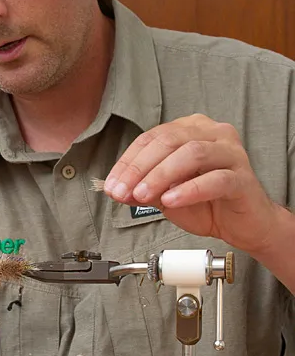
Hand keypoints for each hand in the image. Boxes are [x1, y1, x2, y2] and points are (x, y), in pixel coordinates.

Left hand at [104, 114, 277, 254]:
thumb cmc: (207, 203)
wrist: (242, 226)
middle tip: (123, 191)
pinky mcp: (243, 177)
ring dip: (161, 175)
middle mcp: (213, 134)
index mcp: (191, 129)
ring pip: (192, 153)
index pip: (152, 138)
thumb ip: (143, 187)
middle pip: (170, 140)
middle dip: (140, 168)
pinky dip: (189, 189)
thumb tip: (117, 189)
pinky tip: (172, 201)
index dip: (128, 161)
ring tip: (143, 195)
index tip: (112, 184)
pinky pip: (215, 179)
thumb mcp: (165, 194)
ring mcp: (231, 153)